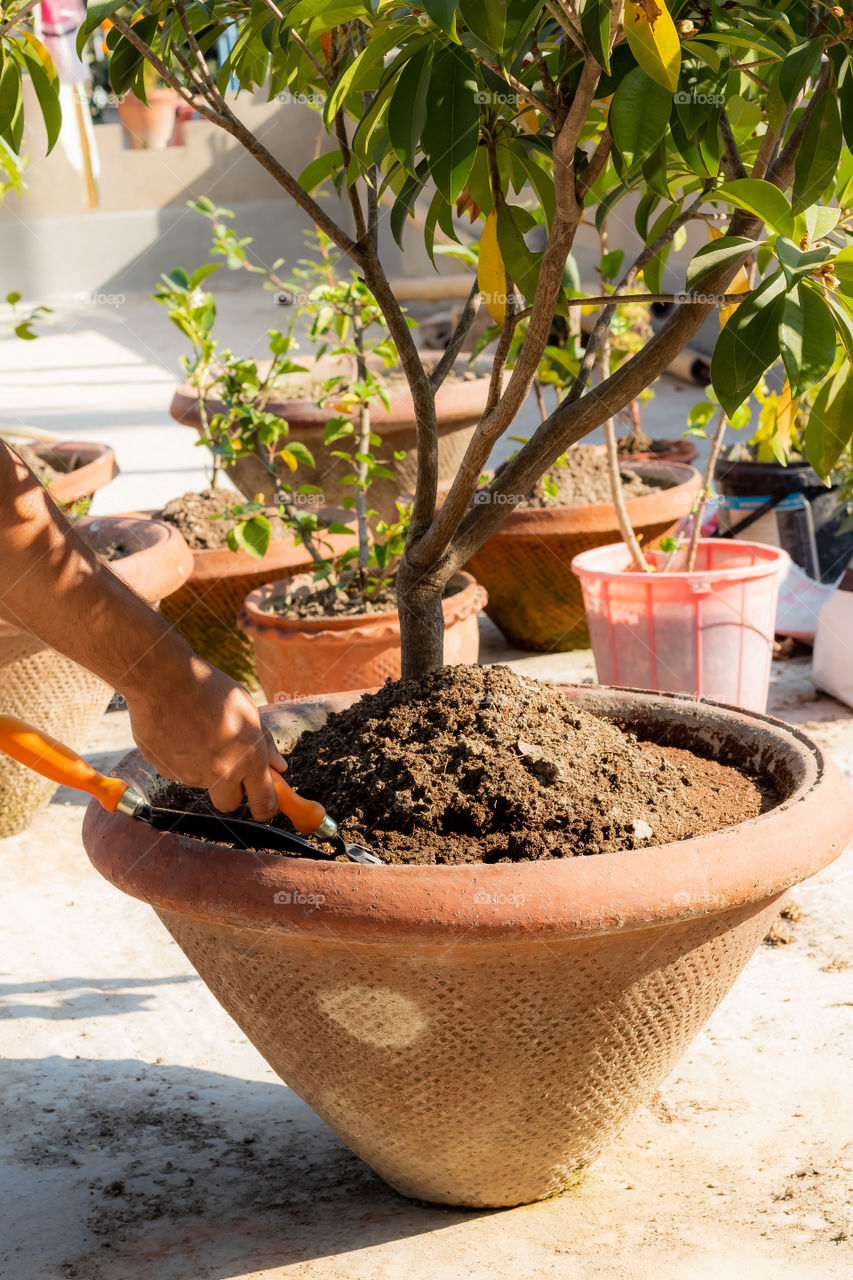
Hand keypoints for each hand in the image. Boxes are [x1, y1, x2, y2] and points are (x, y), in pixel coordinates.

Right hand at [123, 656, 286, 821]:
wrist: (163, 680)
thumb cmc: (210, 689)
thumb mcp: (248, 710)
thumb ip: (265, 743)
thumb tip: (279, 767)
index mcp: (247, 758)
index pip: (263, 803)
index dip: (266, 809)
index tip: (264, 806)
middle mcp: (219, 773)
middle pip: (229, 803)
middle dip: (232, 791)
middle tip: (230, 765)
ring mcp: (189, 774)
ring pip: (202, 782)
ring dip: (205, 767)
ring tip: (200, 731)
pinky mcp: (164, 770)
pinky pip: (178, 771)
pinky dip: (182, 758)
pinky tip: (180, 731)